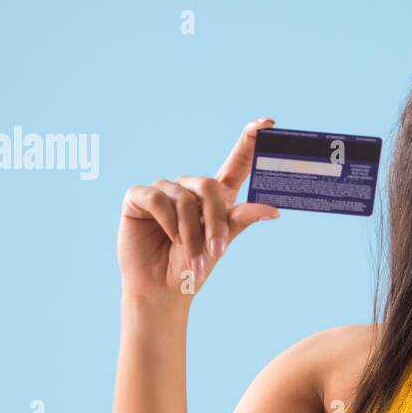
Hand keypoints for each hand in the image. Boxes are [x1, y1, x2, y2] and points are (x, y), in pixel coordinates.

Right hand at [118, 118, 279, 303]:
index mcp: (215, 196)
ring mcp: (163, 190)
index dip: (250, 141)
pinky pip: (157, 199)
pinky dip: (167, 221)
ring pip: (184, 198)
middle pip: (209, 186)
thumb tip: (273, 209)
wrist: (163, 289)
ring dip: (191, 233)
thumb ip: (240, 221)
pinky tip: (168, 238)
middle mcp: (189, 189)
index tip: (269, 123)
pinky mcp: (138, 197)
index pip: (236, 162)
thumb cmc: (193, 266)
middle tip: (218, 251)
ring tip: (193, 259)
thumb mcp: (221, 243)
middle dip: (215, 221)